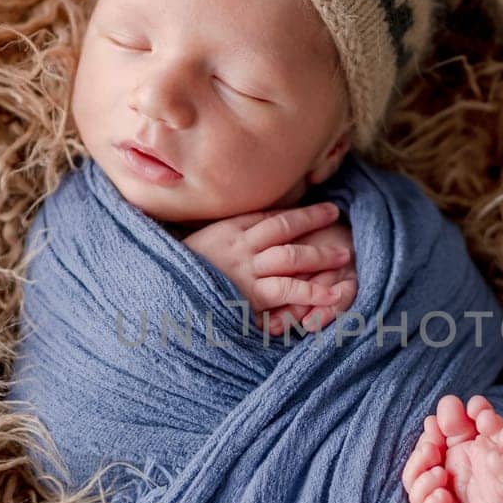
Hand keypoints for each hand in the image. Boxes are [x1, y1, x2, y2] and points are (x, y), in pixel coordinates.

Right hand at [180, 202, 354, 335]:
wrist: (158, 293)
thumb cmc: (175, 275)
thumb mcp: (195, 249)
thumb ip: (218, 243)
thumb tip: (237, 244)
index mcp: (226, 231)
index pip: (266, 216)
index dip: (294, 211)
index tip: (315, 207)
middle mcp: (239, 245)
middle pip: (283, 227)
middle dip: (312, 220)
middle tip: (336, 216)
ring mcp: (246, 269)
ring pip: (292, 255)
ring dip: (320, 254)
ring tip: (344, 254)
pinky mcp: (251, 294)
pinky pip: (288, 289)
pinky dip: (312, 291)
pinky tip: (333, 293)